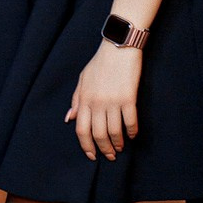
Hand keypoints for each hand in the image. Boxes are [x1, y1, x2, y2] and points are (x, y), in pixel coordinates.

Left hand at [66, 41, 142, 161]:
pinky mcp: (128, 98)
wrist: (119, 46)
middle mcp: (97, 103)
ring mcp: (113, 101)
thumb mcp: (83, 79)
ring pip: (114, 131)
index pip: (81, 130)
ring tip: (120, 147)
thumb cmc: (100, 62)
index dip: (86, 146)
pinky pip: (130, 121)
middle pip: (98, 134)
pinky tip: (132, 135)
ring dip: (118, 143)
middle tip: (110, 156)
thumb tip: (69, 118)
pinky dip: (131, 131)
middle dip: (104, 149)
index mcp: (84, 99)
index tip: (92, 155)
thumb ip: (76, 100)